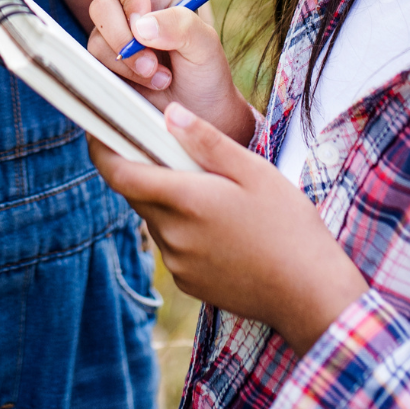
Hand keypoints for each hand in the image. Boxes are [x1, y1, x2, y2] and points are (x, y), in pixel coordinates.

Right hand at [87, 0, 254, 142]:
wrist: (200, 113)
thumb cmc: (206, 72)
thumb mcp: (205, 44)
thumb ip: (180, 25)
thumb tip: (140, 26)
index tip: (143, 23)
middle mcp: (131, 10)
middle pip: (101, 4)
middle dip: (123, 37)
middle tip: (151, 61)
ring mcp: (116, 37)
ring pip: (96, 38)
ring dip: (127, 63)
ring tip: (160, 78)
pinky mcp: (106, 64)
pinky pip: (95, 64)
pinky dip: (122, 77)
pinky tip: (148, 85)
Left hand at [90, 105, 367, 352]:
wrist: (309, 294)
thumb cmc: (288, 226)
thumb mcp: (253, 171)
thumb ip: (207, 141)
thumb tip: (170, 113)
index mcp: (184, 201)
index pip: (119, 173)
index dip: (102, 149)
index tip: (100, 129)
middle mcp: (172, 235)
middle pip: (138, 194)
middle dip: (146, 169)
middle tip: (174, 151)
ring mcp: (178, 263)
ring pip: (156, 219)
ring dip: (169, 200)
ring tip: (212, 191)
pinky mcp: (189, 283)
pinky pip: (173, 245)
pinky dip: (183, 229)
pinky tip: (221, 226)